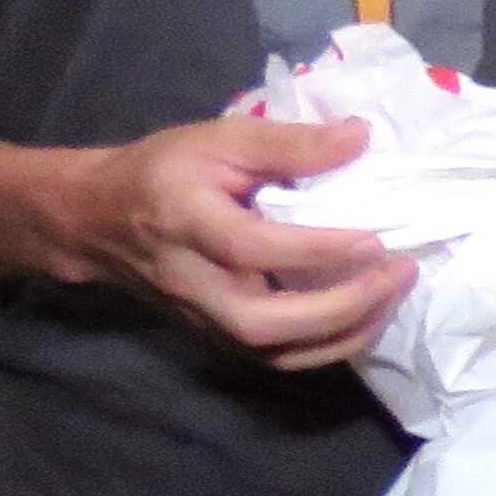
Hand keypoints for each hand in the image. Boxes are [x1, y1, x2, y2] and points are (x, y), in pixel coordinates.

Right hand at [61, 114, 411, 371]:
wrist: (97, 220)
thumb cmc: (164, 170)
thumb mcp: (220, 137)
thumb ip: (290, 142)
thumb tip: (361, 138)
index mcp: (186, 221)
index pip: (250, 248)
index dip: (314, 251)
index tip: (373, 239)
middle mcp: (191, 280)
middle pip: (261, 322)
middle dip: (340, 307)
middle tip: (398, 273)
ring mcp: (201, 318)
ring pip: (272, 353)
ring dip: (343, 335)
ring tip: (393, 296)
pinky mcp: (215, 337)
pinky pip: (275, 357)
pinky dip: (326, 346)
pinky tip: (366, 316)